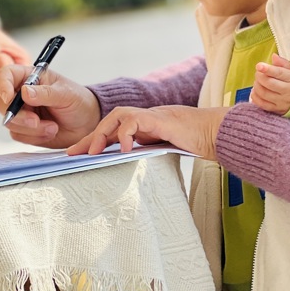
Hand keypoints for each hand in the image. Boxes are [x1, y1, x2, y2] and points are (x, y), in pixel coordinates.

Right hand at [0, 64, 100, 147]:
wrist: (87, 123)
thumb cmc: (78, 101)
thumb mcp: (66, 94)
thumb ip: (46, 93)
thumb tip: (24, 92)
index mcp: (30, 77)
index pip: (6, 75)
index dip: (2, 85)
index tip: (10, 98)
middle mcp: (21, 94)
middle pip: (1, 102)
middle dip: (18, 115)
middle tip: (36, 121)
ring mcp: (22, 112)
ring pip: (10, 122)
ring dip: (31, 128)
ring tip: (53, 127)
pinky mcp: (24, 130)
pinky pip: (18, 135)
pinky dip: (34, 137)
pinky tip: (51, 131)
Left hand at [66, 105, 229, 158]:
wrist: (215, 133)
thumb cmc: (192, 143)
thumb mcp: (162, 152)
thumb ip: (145, 155)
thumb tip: (125, 174)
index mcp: (141, 128)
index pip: (111, 132)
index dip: (92, 142)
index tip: (75, 155)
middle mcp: (143, 119)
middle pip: (108, 122)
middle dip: (90, 138)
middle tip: (74, 154)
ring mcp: (150, 116)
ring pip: (117, 117)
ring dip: (103, 134)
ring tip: (94, 152)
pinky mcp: (159, 118)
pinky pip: (136, 121)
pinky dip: (126, 133)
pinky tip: (123, 148)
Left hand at [250, 53, 289, 114]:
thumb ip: (283, 63)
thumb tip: (274, 56)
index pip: (279, 73)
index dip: (268, 69)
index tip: (259, 66)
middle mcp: (289, 91)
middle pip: (269, 83)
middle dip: (259, 76)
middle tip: (258, 72)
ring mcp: (283, 102)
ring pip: (264, 93)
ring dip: (256, 85)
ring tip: (257, 81)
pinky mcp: (279, 110)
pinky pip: (263, 104)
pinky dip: (255, 97)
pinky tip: (255, 91)